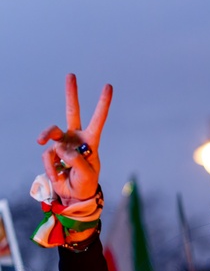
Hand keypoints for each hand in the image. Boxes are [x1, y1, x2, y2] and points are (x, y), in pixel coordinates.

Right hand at [37, 73, 112, 202]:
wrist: (73, 195)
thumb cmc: (86, 184)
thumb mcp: (87, 174)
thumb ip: (77, 161)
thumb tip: (61, 148)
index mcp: (91, 142)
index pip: (97, 120)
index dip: (102, 104)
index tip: (108, 87)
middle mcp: (76, 138)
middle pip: (72, 112)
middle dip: (71, 93)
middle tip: (71, 75)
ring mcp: (62, 144)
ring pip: (52, 132)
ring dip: (46, 134)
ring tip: (41, 140)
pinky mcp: (52, 153)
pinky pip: (47, 155)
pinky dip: (50, 166)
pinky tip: (57, 175)